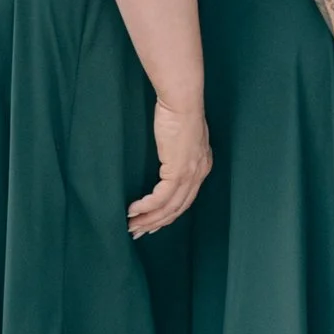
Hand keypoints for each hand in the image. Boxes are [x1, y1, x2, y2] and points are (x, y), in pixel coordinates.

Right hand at [130, 96, 210, 236]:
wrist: (182, 102)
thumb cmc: (179, 112)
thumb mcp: (182, 136)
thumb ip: (178, 151)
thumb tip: (168, 157)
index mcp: (202, 167)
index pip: (186, 200)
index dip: (168, 215)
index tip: (152, 223)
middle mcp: (199, 175)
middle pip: (177, 209)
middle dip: (156, 223)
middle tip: (137, 232)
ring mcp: (190, 175)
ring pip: (169, 208)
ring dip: (148, 219)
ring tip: (131, 226)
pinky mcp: (178, 171)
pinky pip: (160, 198)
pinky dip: (146, 207)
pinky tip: (132, 210)